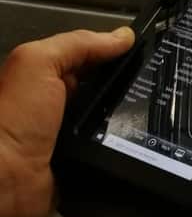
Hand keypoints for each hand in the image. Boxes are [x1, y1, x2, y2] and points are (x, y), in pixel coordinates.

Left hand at [0, 27, 134, 216]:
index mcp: (48, 76)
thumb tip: (121, 36)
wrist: (3, 179)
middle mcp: (62, 105)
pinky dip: (126, 147)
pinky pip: (115, 152)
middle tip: (151, 84)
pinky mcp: (84, 164)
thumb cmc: (10, 119)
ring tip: (149, 113)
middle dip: (129, 86)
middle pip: (108, 89)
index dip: (116, 51)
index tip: (145, 48)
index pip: (92, 56)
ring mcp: (74, 136)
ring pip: (116, 121)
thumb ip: (77, 44)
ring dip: (130, 119)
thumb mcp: (38, 63)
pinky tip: (138, 141)